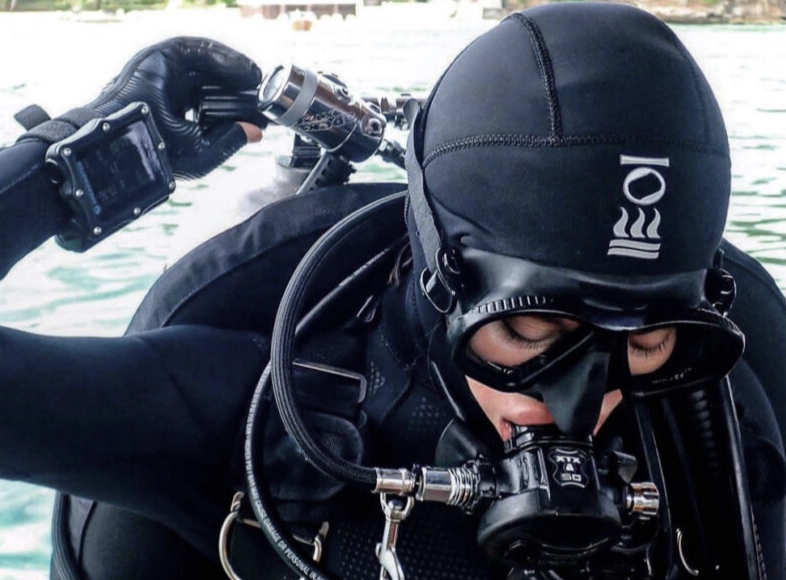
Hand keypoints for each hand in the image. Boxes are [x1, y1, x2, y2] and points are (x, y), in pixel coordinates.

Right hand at [89, 36, 262, 179]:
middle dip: (239, 85)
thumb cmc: (154, 155)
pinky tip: (243, 69)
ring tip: (256, 78)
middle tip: (263, 92)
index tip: (260, 109)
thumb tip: (255, 133)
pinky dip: (222, 57)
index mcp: (176, 112)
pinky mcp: (159, 56)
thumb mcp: (203, 152)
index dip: (238, 103)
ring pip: (205, 62)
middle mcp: (170, 90)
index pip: (213, 102)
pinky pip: (196, 50)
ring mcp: (164, 72)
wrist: (127, 145)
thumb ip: (230, 140)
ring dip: (235, 67)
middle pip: (211, 80)